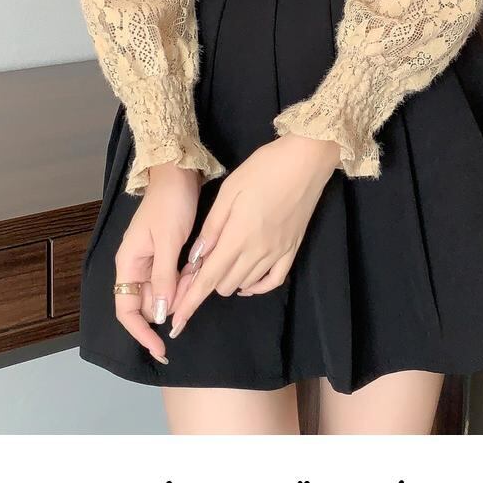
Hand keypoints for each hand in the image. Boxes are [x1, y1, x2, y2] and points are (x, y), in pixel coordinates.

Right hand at [114, 163, 202, 362]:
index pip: (125, 309)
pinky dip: (183, 283)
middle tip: (184, 320)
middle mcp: (135, 266)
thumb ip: (163, 278)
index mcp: (128, 263)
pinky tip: (195, 280)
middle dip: (165, 313)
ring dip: (177, 297)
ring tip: (193, 292)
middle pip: (144, 304)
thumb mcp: (168, 242)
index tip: (160, 347)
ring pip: (161, 293)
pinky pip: (171, 279)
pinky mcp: (165, 254)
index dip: (141, 332)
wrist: (178, 174)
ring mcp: (150, 261)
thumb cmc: (170, 203)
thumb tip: (158, 314)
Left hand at [169, 134, 338, 334]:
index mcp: (238, 237)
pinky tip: (246, 282)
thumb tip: (194, 258)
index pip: (208, 279)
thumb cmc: (263, 169)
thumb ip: (211, 228)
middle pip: (224, 284)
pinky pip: (273, 281)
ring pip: (245, 284)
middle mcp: (258, 252)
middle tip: (198, 265)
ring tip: (220, 263)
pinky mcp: (292, 250)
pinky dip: (256, 286)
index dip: (190, 301)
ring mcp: (278, 253)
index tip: (176, 321)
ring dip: (228, 280)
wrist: (306, 161)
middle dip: (205, 283)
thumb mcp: (228, 192)